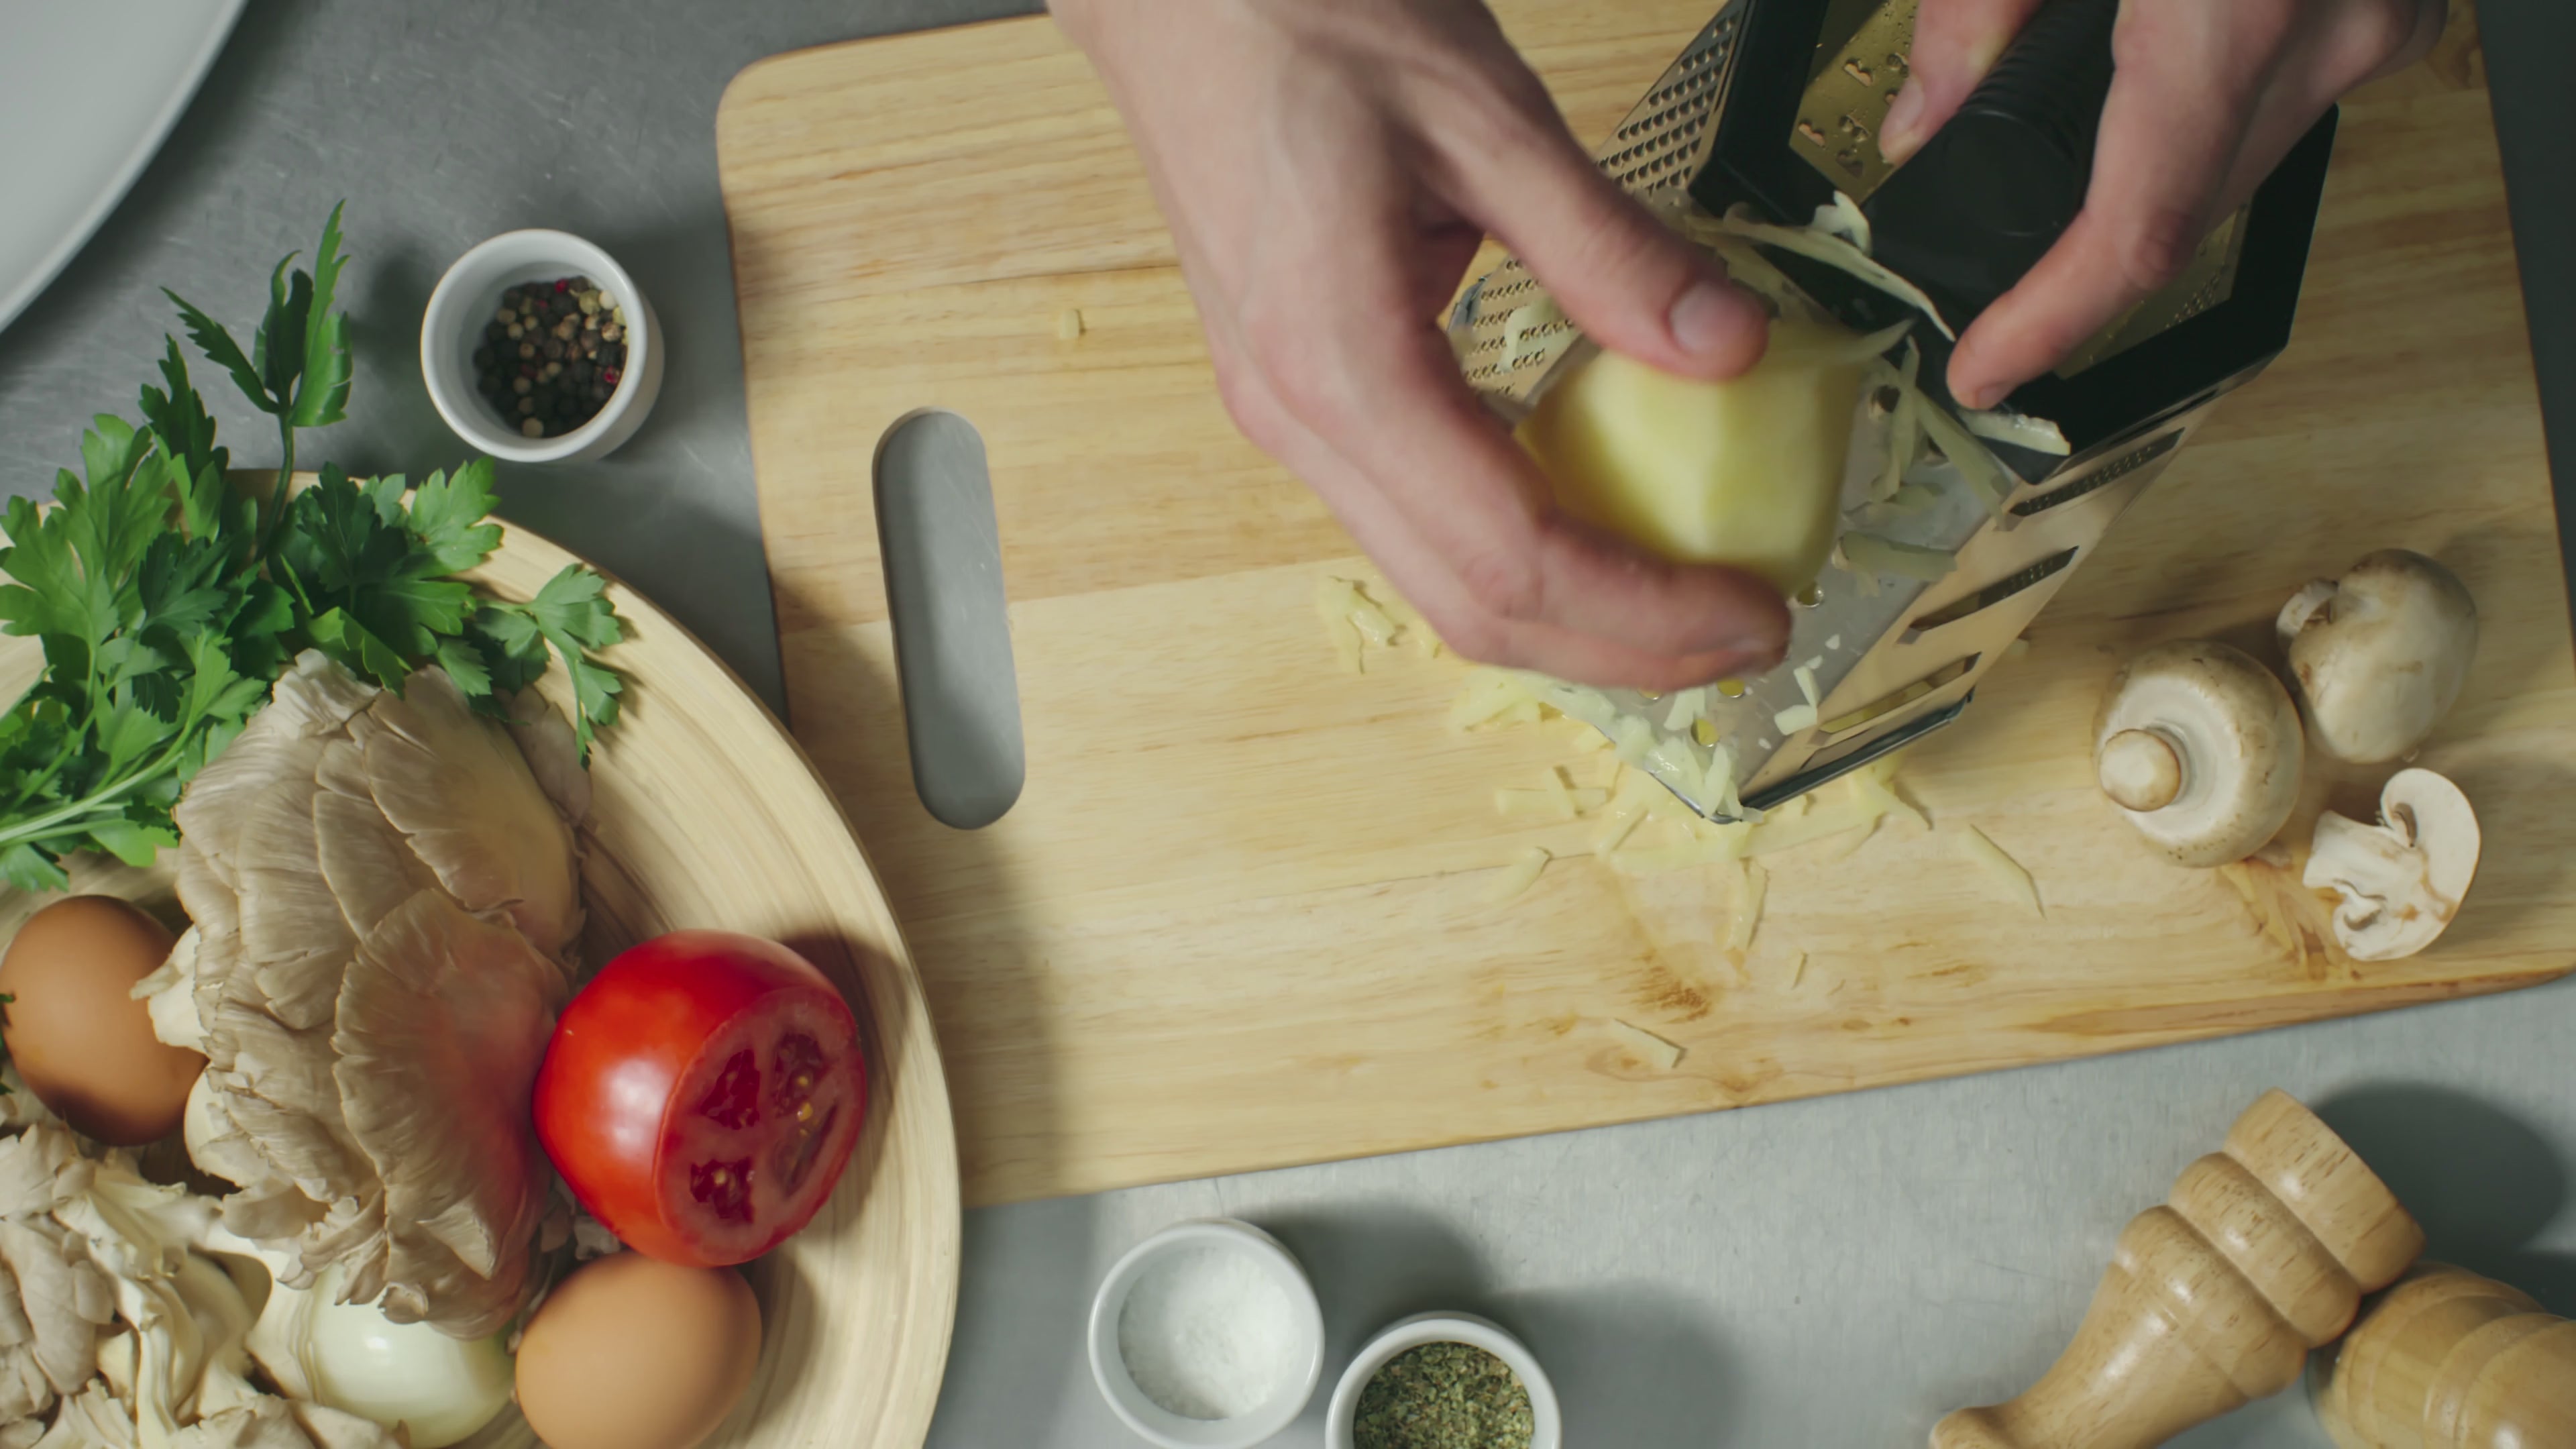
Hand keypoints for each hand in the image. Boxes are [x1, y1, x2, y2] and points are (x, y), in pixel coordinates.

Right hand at [1051, 0, 1789, 689]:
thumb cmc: (1297, 19)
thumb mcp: (1482, 111)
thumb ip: (1607, 245)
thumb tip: (1731, 346)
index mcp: (1341, 362)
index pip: (1512, 552)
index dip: (1645, 607)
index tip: (1755, 612)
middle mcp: (1299, 420)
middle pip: (1470, 605)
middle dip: (1619, 647)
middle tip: (1746, 636)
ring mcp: (1286, 418)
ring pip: (1436, 580)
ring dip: (1569, 616)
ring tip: (1686, 599)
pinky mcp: (1297, 398)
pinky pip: (1416, 520)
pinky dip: (1518, 551)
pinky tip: (1600, 525)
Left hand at [1881, 0, 2445, 407]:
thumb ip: (1971, 11)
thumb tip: (1924, 117)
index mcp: (2233, 10)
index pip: (2140, 229)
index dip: (2053, 321)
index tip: (1988, 372)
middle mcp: (2334, 27)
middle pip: (2186, 205)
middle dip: (2077, 254)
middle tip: (1989, 283)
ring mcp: (2380, 14)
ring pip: (2237, 154)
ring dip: (2142, 172)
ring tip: (2044, 172)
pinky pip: (2285, 89)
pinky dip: (2202, 105)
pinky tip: (2142, 71)